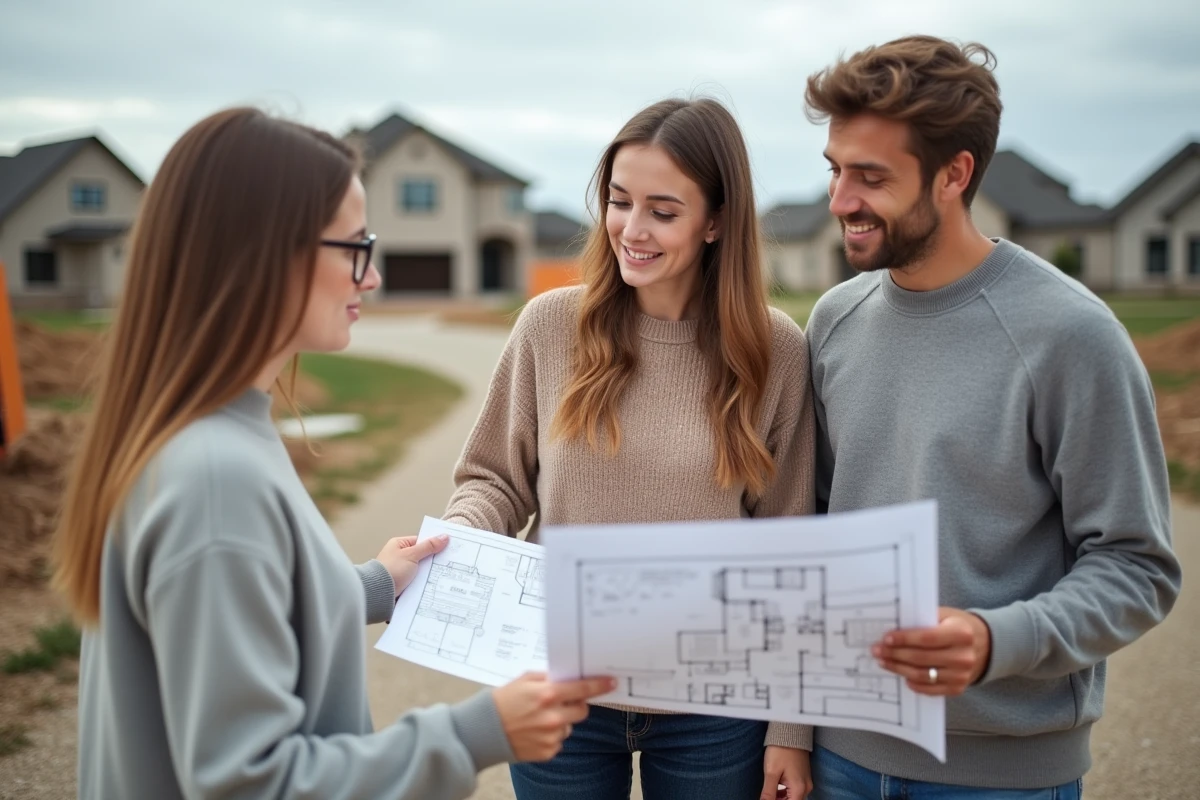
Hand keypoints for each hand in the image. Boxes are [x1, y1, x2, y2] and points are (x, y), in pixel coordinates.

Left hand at [374, 535, 448, 596]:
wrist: (377, 592)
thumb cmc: (392, 569)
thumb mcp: (412, 555)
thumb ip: (429, 546)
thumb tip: (444, 536)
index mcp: (399, 545)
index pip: (420, 541)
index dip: (434, 544)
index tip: (449, 547)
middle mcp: (399, 556)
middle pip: (422, 556)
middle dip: (433, 561)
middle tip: (449, 562)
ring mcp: (400, 571)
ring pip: (420, 570)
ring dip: (429, 573)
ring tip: (445, 575)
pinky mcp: (402, 584)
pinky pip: (416, 581)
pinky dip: (424, 583)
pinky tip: (435, 585)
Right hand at [492, 672, 615, 761]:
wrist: (483, 731)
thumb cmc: (502, 701)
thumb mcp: (524, 680)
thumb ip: (548, 678)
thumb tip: (569, 677)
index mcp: (547, 694)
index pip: (582, 689)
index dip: (599, 686)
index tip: (611, 683)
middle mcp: (552, 717)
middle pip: (582, 710)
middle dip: (574, 705)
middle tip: (559, 702)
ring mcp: (551, 736)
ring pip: (570, 726)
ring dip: (561, 722)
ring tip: (539, 719)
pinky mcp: (547, 751)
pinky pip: (559, 741)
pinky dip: (552, 736)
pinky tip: (535, 731)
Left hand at [762, 745, 811, 799]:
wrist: (790, 732)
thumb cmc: (781, 750)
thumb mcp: (771, 772)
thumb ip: (768, 792)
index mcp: (799, 788)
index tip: (768, 799)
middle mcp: (806, 787)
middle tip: (766, 797)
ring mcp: (806, 782)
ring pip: (793, 797)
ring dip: (781, 799)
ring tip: (769, 794)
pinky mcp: (803, 777)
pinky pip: (795, 790)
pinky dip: (785, 793)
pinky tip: (775, 789)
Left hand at [872, 607, 991, 694]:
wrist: (986, 645)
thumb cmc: (958, 627)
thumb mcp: (946, 615)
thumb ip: (923, 619)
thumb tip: (893, 627)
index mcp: (961, 634)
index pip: (926, 638)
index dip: (904, 639)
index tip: (886, 638)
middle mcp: (964, 656)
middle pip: (921, 658)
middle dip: (895, 654)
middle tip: (877, 650)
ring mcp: (962, 675)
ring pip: (923, 675)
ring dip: (899, 669)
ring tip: (884, 662)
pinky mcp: (958, 688)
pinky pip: (930, 689)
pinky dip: (914, 684)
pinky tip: (903, 676)